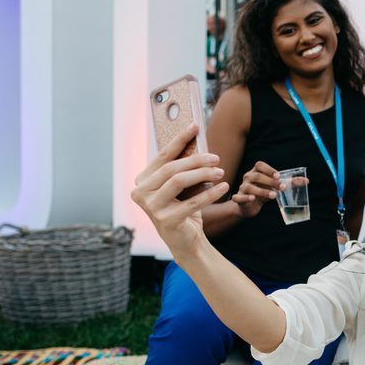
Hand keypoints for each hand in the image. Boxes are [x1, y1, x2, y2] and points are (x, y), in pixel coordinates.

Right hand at [130, 124, 229, 251]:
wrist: (185, 240)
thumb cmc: (182, 207)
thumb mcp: (181, 186)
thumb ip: (182, 168)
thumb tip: (198, 142)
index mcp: (142, 180)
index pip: (163, 156)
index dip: (179, 139)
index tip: (195, 126)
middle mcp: (141, 193)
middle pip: (171, 168)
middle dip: (196, 160)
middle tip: (216, 158)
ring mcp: (151, 207)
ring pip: (178, 181)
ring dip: (203, 174)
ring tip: (220, 172)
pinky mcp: (166, 220)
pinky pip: (192, 202)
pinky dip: (210, 194)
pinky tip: (223, 187)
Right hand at [230, 161, 294, 217]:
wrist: (249, 206)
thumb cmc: (264, 192)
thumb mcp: (276, 186)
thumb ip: (290, 183)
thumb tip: (307, 181)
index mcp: (256, 172)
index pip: (260, 165)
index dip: (269, 169)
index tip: (279, 176)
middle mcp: (248, 177)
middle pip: (257, 176)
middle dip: (270, 181)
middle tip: (282, 187)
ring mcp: (242, 188)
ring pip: (250, 187)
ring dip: (262, 191)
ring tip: (273, 195)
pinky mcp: (238, 198)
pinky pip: (239, 197)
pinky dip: (245, 197)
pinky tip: (252, 199)